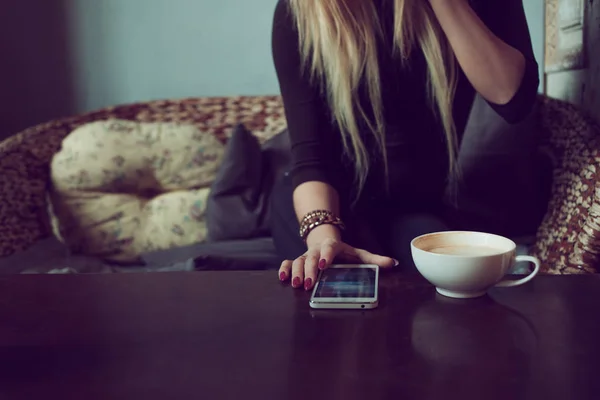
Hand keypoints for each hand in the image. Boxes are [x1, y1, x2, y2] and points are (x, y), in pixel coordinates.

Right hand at [278, 238, 397, 290]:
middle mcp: (317, 250)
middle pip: (311, 258)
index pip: (329, 248)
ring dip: (296, 272)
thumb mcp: (359, 254)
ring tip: (296, 284)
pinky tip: (283, 279)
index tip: (324, 264)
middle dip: (310, 270)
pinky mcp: (297, 260)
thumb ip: (374, 260)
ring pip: (298, 261)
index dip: (326, 255)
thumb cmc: (344, 252)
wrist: (325, 241)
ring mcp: (306, 255)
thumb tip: (393, 263)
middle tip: (309, 284)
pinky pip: (287, 263)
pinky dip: (283, 269)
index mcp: (333, 246)